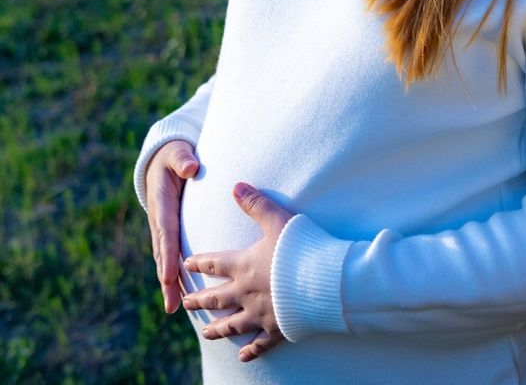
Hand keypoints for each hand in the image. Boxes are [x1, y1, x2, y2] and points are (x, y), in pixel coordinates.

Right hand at [145, 139, 198, 313]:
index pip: (166, 232)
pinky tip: (181, 293)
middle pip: (163, 253)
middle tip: (171, 303)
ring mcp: (162, 228)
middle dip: (166, 279)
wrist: (162, 159)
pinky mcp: (169, 231)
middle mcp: (159, 219)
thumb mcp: (178, 152)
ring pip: (164, 258)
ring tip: (173, 308)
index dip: (168, 255)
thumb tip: (191, 167)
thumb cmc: (174, 156)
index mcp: (162, 203)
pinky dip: (173, 274)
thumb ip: (183, 159)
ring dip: (168, 282)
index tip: (169, 276)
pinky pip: (171, 254)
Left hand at [182, 182, 293, 362]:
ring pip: (232, 324)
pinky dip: (250, 351)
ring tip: (204, 333)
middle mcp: (246, 292)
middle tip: (185, 302)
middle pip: (217, 297)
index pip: (215, 263)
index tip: (185, 264)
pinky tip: (242, 358)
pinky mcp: (277, 328)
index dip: (199, 263)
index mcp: (244, 265)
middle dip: (199, 299)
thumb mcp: (277, 219)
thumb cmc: (300, 248)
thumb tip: (235, 185)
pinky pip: (260, 343)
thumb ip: (255, 203)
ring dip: (216, 329)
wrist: (322, 281)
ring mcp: (261, 313)